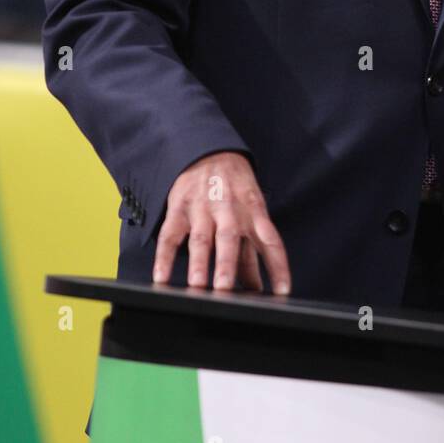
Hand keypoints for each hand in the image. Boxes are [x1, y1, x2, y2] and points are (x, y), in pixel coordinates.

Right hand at [152, 151, 290, 293]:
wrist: (209, 151)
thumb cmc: (234, 188)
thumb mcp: (251, 211)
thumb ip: (251, 250)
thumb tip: (254, 287)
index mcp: (253, 212)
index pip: (271, 241)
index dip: (278, 266)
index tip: (282, 291)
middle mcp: (229, 211)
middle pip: (230, 238)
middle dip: (227, 264)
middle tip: (225, 288)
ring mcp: (203, 209)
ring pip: (201, 238)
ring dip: (199, 262)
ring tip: (197, 284)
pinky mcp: (179, 209)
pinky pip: (170, 235)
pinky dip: (163, 257)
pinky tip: (161, 277)